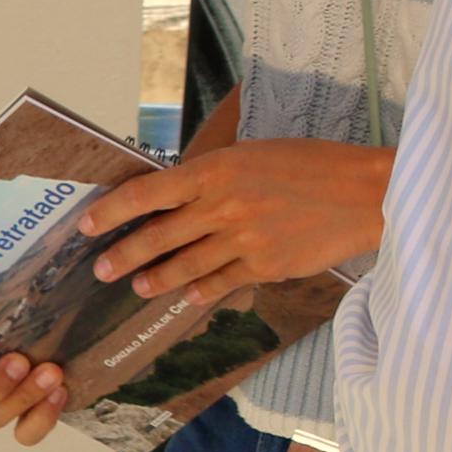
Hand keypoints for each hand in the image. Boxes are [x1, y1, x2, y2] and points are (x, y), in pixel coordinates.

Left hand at [74, 140, 390, 305]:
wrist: (366, 192)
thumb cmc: (312, 164)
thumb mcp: (253, 154)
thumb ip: (214, 176)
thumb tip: (176, 195)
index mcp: (214, 169)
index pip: (146, 192)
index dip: (111, 210)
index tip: (86, 224)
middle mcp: (221, 205)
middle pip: (158, 235)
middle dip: (123, 254)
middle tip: (100, 269)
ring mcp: (243, 239)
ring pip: (184, 264)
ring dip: (154, 279)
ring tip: (136, 288)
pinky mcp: (265, 265)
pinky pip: (221, 283)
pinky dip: (199, 291)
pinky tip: (185, 297)